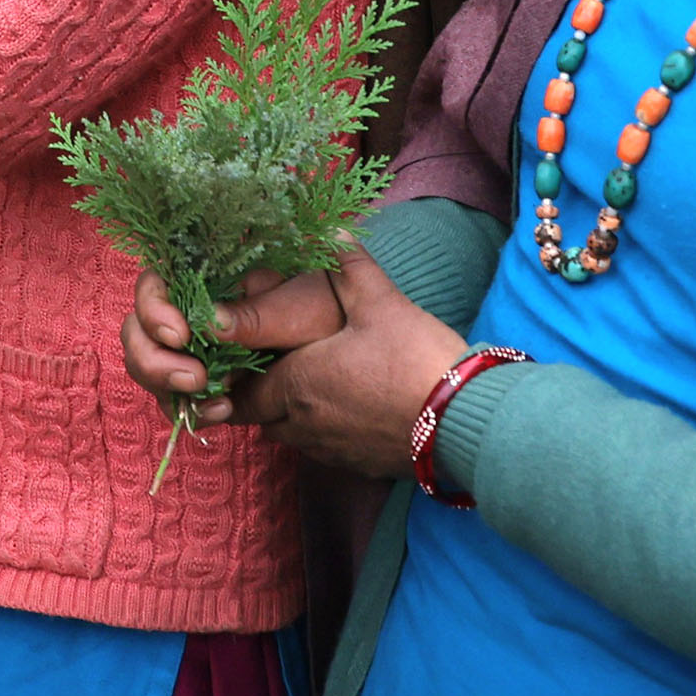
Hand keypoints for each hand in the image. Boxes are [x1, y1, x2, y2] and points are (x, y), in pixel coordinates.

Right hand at [124, 263, 335, 404]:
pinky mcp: (207, 388)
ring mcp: (197, 353)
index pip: (156, 283)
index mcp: (209, 280)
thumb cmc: (333, 315)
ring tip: (217, 402)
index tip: (182, 334)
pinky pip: (178, 403)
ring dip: (168, 388)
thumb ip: (256, 314)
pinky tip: (223, 412)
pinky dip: (193, 412)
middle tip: (196, 378)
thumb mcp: (303, 309)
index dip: (154, 307)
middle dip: (153, 359)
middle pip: (138, 330)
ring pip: (149, 368)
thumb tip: (209, 322)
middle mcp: (193, 315)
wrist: (358, 356)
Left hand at [223, 249, 471, 479]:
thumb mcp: (380, 302)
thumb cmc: (413, 360)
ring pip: (291, 437)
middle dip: (259, 398)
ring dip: (289, 417)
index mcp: (296, 383)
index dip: (234, 380)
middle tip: (270, 370)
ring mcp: (332, 450)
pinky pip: (324, 451)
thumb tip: (333, 230)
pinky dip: (322, 433)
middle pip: (261, 419)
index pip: (241, 393)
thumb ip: (350, 265)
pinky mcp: (359, 465)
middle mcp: (305, 423)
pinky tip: (344, 409)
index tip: (238, 363)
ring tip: (306, 388)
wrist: (461, 421)